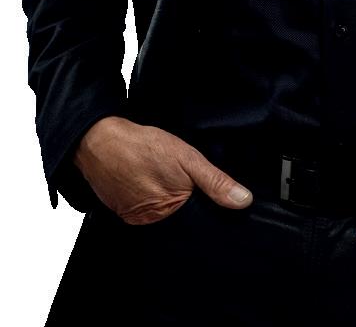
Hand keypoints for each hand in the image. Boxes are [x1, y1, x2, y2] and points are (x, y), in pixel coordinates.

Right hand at [72, 116, 252, 224]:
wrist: (99, 141)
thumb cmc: (142, 147)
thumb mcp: (186, 158)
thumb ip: (214, 181)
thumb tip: (242, 200)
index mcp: (170, 214)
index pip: (198, 226)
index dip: (209, 216)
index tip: (213, 205)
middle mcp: (152, 224)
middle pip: (181, 224)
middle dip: (189, 210)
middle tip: (183, 185)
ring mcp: (136, 221)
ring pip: (163, 219)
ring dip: (170, 206)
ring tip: (166, 183)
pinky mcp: (124, 213)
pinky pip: (145, 212)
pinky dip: (152, 200)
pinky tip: (152, 184)